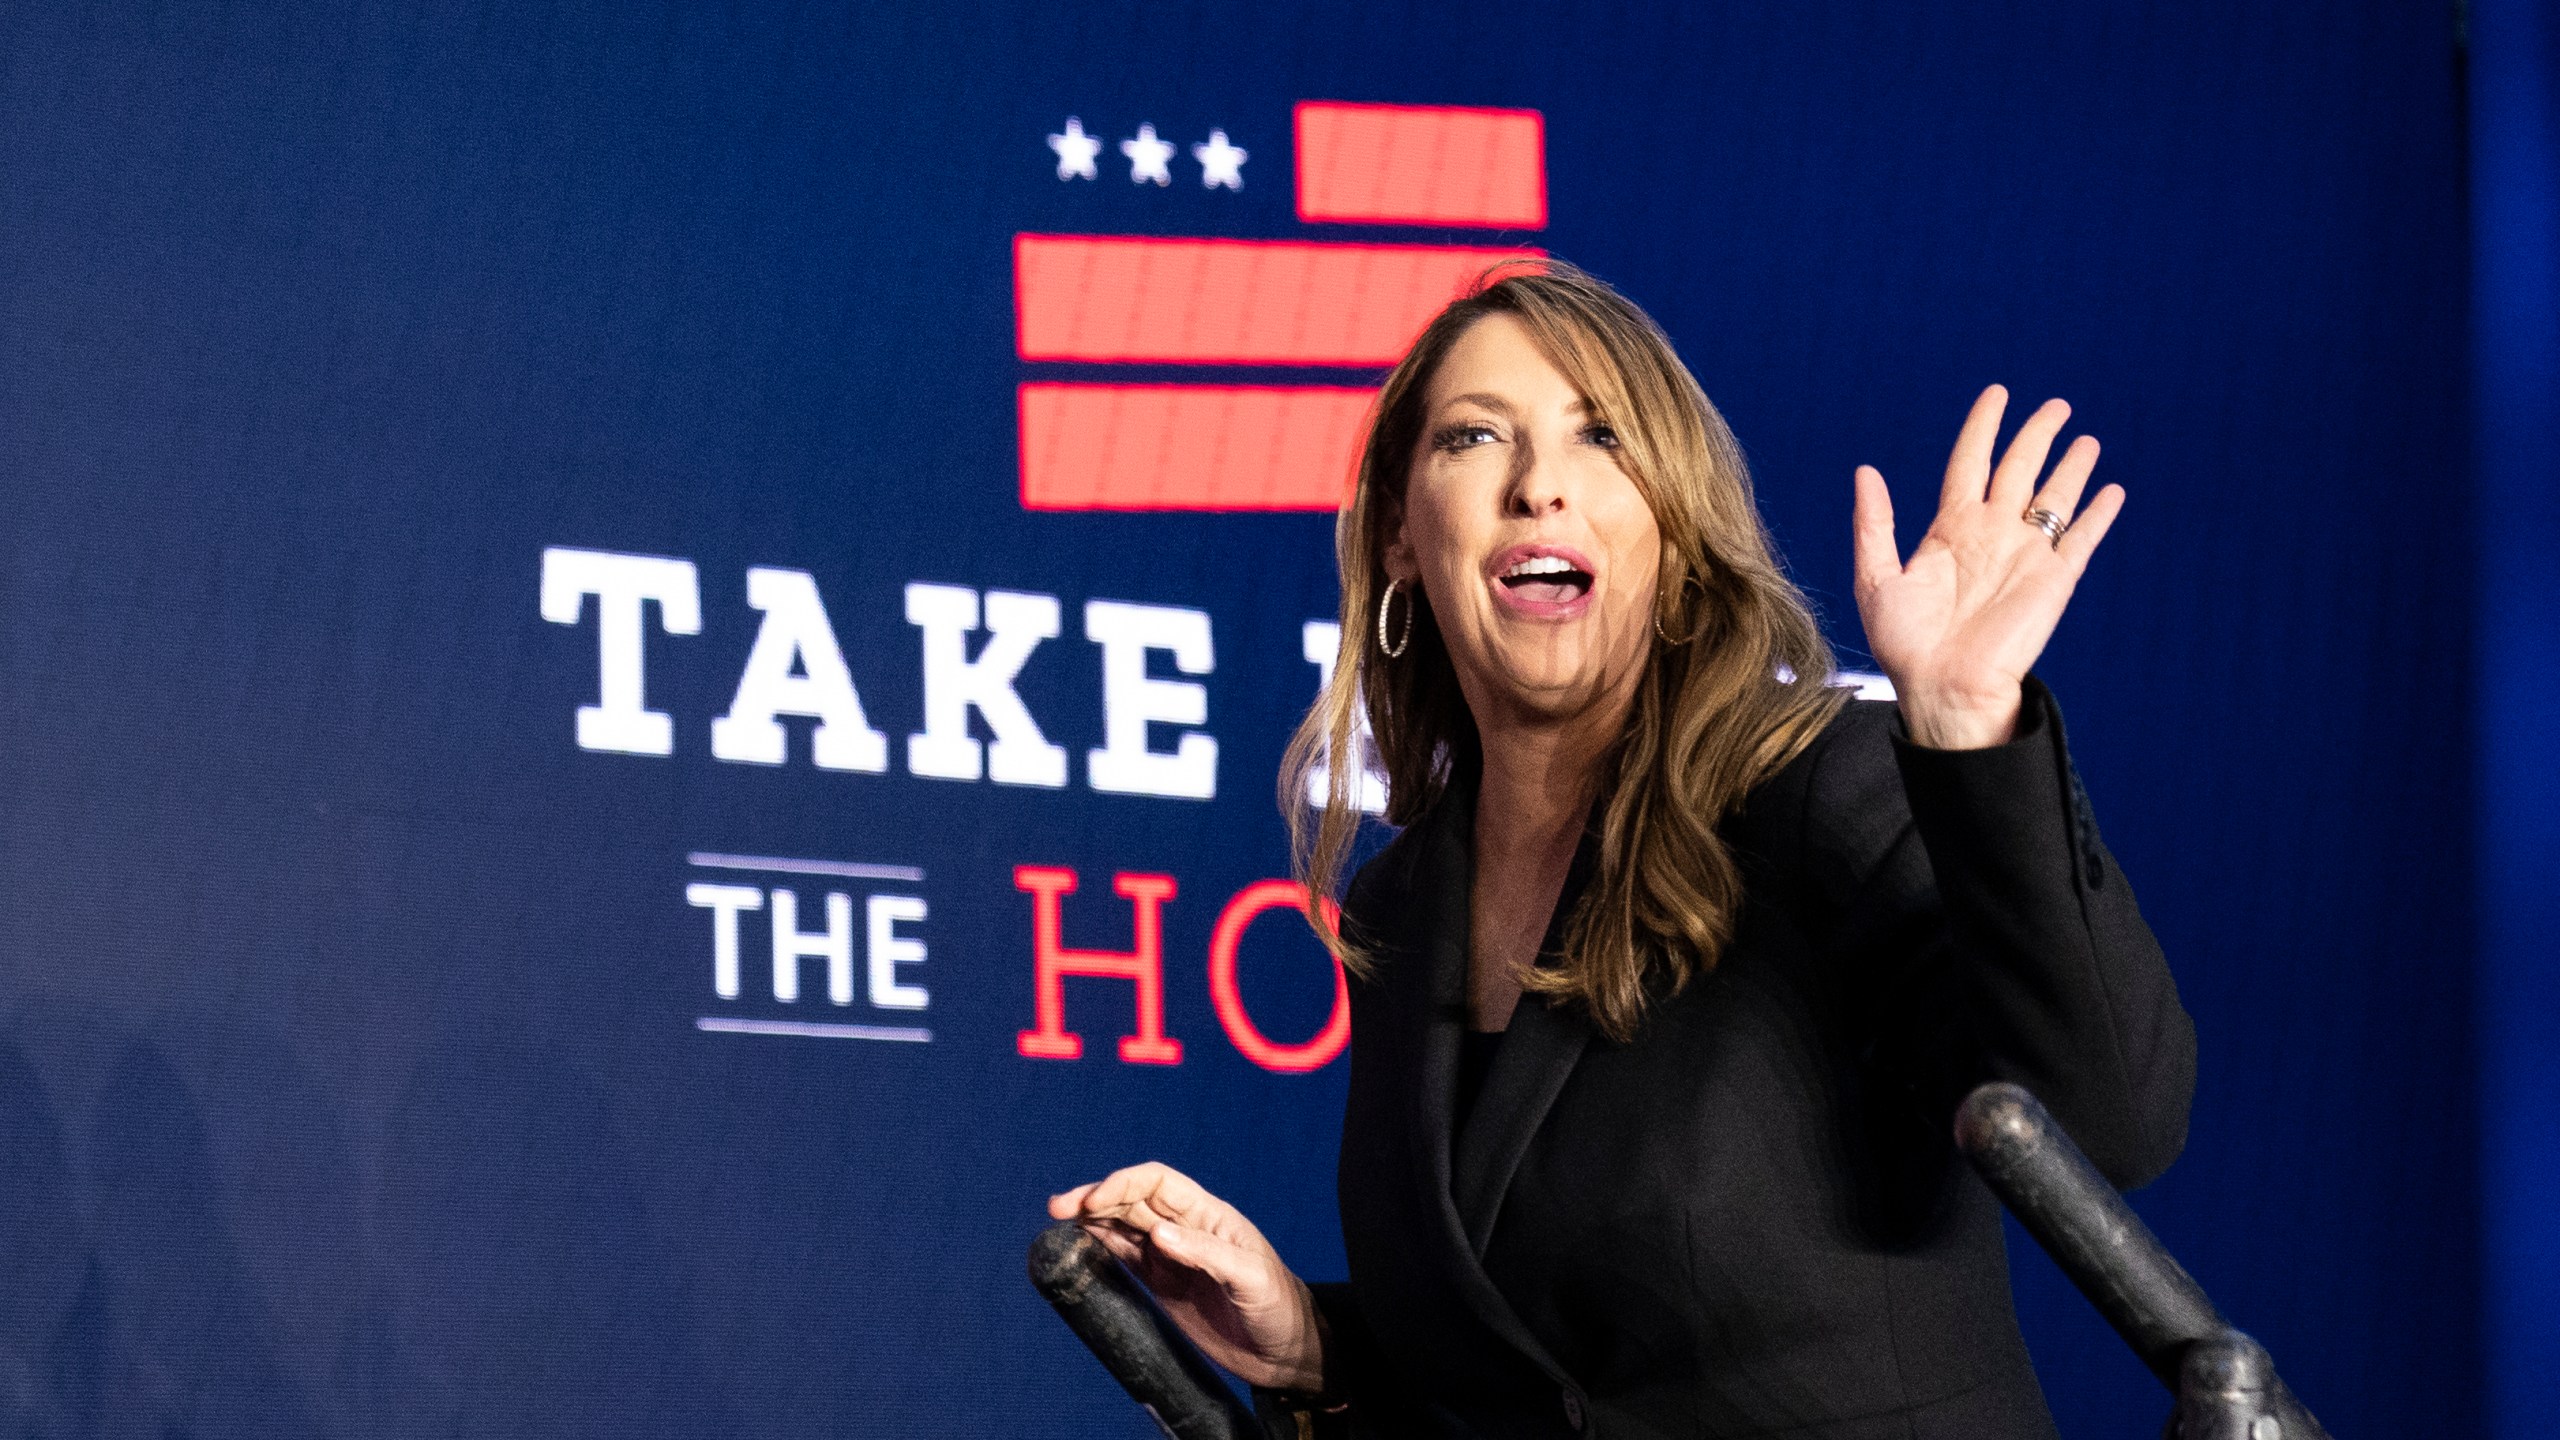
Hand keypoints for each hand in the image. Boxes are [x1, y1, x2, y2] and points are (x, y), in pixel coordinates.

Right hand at [1048, 1162, 1326, 1391]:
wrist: (1283, 1351)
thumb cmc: (1278, 1308)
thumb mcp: (1250, 1278)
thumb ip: (1205, 1253)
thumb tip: (1158, 1233)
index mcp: (1209, 1215)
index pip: (1158, 1183)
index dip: (1123, 1184)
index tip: (1094, 1201)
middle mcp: (1185, 1229)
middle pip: (1132, 1200)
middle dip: (1096, 1198)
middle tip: (1059, 1207)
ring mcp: (1171, 1257)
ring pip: (1122, 1226)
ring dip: (1091, 1219)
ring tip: (1059, 1221)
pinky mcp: (1162, 1285)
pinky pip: (1125, 1258)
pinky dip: (1100, 1247)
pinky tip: (1079, 1244)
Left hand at [1852, 385, 2123, 748]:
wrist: (1943, 688)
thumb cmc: (1906, 644)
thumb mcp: (1877, 578)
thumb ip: (1874, 523)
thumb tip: (1866, 471)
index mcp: (1950, 530)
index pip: (1971, 462)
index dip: (1984, 427)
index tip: (1997, 394)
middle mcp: (1991, 535)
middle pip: (2019, 469)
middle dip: (2037, 435)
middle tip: (2056, 405)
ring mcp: (2025, 555)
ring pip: (2054, 497)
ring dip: (2071, 467)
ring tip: (2085, 438)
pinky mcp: (2054, 580)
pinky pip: (2081, 539)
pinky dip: (2097, 514)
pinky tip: (2111, 491)